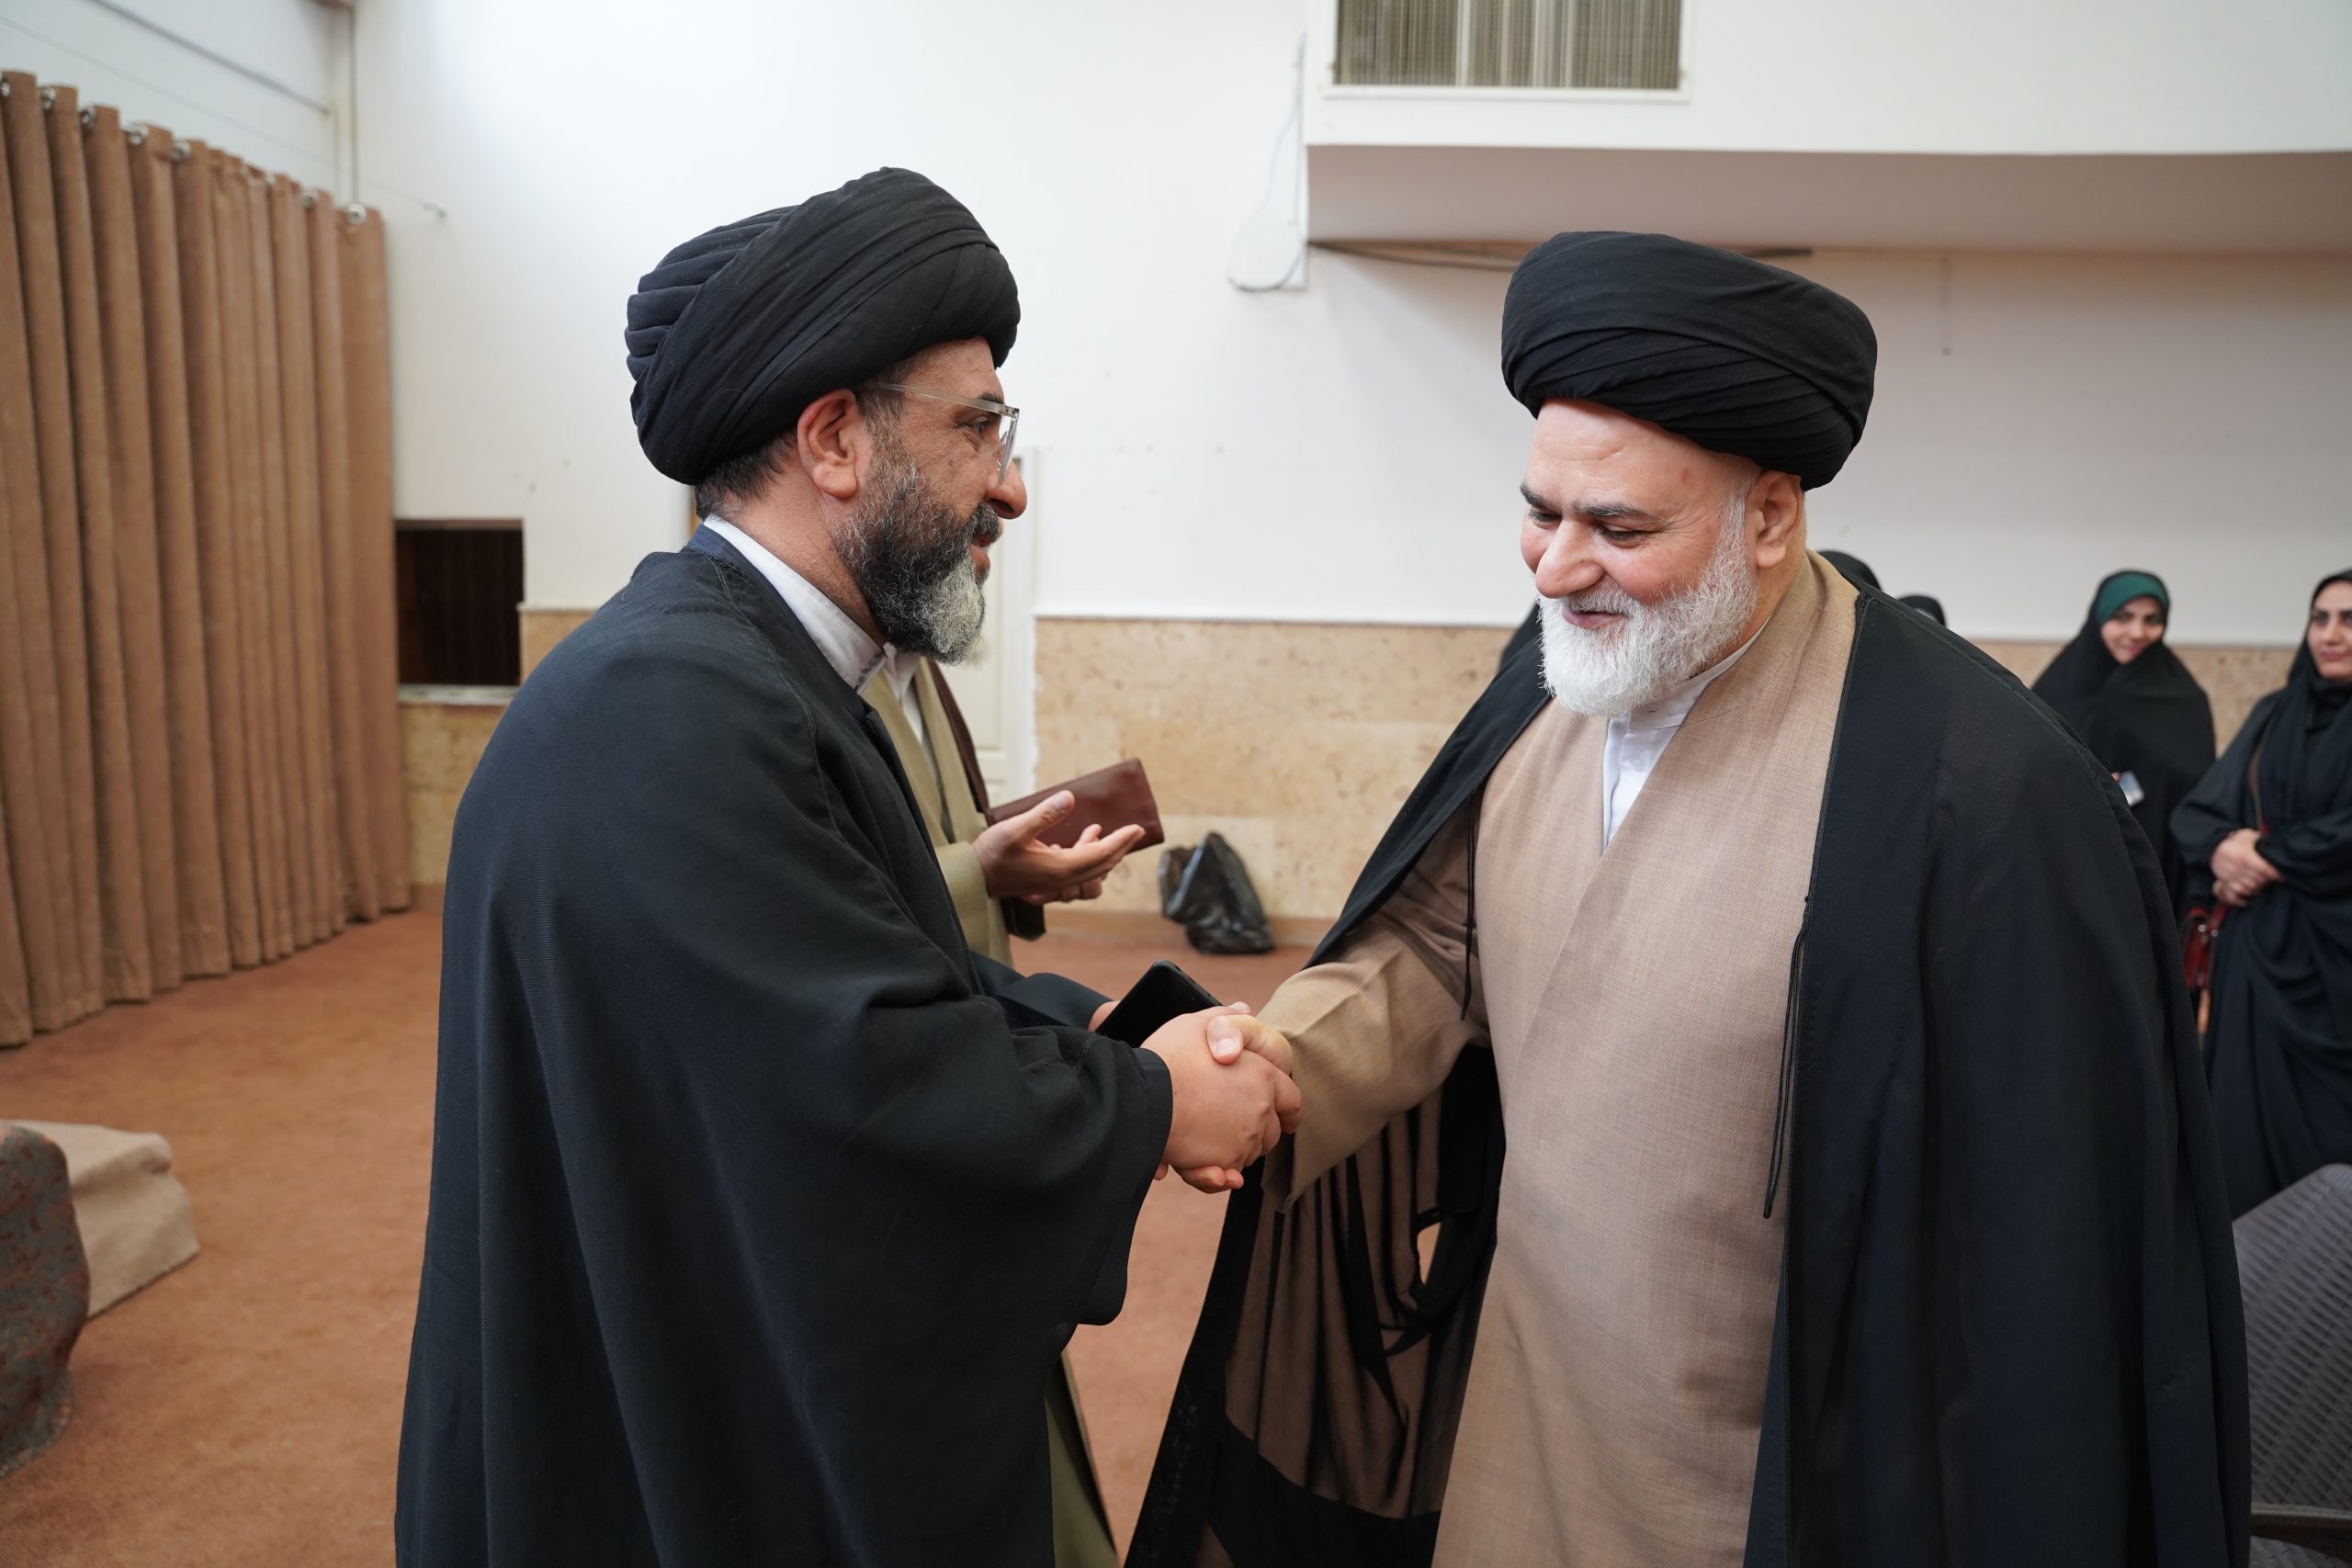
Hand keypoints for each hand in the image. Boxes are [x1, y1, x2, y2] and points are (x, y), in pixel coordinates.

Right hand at [974, 792, 1147, 902]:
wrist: (973, 878)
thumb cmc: (992, 853)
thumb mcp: (1016, 827)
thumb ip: (1045, 814)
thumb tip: (1070, 798)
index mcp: (1059, 868)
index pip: (1100, 854)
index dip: (1121, 841)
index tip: (1137, 829)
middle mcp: (1061, 880)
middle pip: (1101, 866)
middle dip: (1119, 848)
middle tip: (1132, 832)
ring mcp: (1053, 885)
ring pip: (1090, 873)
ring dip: (1099, 854)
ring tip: (1094, 831)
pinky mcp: (1045, 884)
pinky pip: (1075, 875)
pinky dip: (1082, 859)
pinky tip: (1070, 843)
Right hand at [1141, 1007, 1299, 1194]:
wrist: (1143, 1098)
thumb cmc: (1167, 1060)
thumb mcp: (1195, 1026)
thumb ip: (1223, 1018)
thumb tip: (1243, 1009)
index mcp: (1263, 1075)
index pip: (1292, 1099)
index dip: (1289, 1110)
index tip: (1287, 1120)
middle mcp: (1260, 1109)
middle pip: (1270, 1132)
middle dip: (1255, 1132)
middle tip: (1228, 1126)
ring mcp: (1244, 1139)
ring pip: (1248, 1154)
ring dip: (1232, 1151)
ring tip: (1204, 1140)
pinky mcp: (1224, 1162)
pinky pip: (1227, 1175)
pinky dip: (1218, 1175)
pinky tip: (1207, 1169)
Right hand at [2212, 828, 2278, 906]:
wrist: (2214, 845)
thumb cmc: (2236, 841)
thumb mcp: (2248, 836)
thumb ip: (2261, 841)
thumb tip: (2275, 849)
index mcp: (2241, 855)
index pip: (2262, 869)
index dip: (2273, 873)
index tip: (2281, 875)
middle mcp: (2233, 867)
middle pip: (2257, 880)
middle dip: (2266, 881)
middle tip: (2271, 878)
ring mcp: (2226, 876)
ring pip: (2247, 889)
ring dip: (2256, 888)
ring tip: (2261, 884)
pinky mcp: (2222, 882)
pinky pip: (2231, 896)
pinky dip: (2239, 900)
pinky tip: (2246, 901)